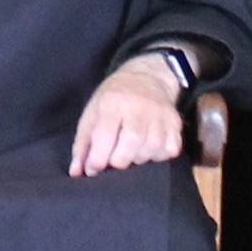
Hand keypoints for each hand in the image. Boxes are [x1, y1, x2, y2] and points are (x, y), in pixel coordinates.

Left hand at [69, 55, 184, 176]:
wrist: (147, 78)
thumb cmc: (113, 100)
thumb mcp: (92, 113)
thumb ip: (82, 144)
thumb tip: (76, 172)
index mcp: (112, 102)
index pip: (104, 136)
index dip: (97, 160)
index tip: (94, 169)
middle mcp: (138, 106)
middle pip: (131, 144)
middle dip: (119, 161)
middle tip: (114, 160)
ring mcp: (159, 114)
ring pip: (151, 150)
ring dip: (138, 159)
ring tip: (131, 152)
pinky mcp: (175, 122)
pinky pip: (170, 150)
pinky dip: (158, 156)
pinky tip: (149, 149)